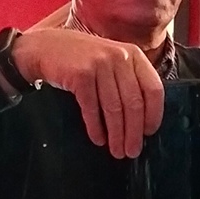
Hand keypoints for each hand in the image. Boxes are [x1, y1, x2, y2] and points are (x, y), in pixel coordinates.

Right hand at [12, 28, 163, 158]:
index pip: (153, 89)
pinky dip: (96, 127)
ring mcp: (100, 64)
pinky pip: (92, 108)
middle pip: (134, 102)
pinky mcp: (80, 74)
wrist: (45, 47)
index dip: (153, 114)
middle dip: (134, 132)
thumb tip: (142, 120)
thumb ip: (129, 81)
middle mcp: (120, 58)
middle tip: (132, 151)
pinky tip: (98, 139)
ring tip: (117, 151)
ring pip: (114, 108)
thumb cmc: (83, 59)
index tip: (149, 133)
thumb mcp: (113, 61)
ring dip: (116, 134)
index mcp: (134, 55)